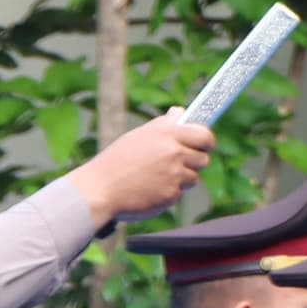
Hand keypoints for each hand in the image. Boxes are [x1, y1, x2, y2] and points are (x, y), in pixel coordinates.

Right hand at [69, 110, 217, 223]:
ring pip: (193, 178)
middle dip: (194, 161)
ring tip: (157, 176)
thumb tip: (181, 112)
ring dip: (181, 178)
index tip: (203, 144)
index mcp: (167, 133)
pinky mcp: (171, 195)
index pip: (204, 135)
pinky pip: (180, 193)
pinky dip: (169, 192)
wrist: (100, 189)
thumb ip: (164, 125)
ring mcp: (174, 175)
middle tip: (178, 162)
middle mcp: (174, 152)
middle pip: (204, 159)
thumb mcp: (139, 135)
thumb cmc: (117, 161)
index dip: (206, 141)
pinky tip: (151, 188)